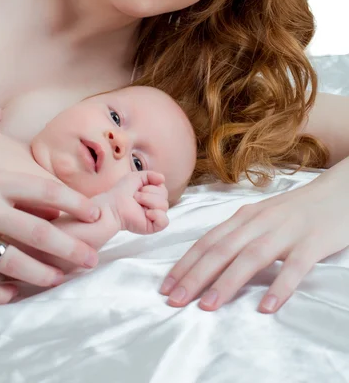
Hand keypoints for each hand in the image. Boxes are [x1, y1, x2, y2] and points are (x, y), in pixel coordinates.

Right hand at [0, 158, 100, 303]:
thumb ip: (17, 186)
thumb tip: (53, 207)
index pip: (46, 190)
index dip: (75, 203)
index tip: (95, 213)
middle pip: (38, 231)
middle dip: (70, 247)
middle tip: (91, 259)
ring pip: (13, 262)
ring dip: (42, 274)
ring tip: (59, 278)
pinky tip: (13, 293)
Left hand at [111, 171, 168, 234]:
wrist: (113, 205)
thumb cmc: (122, 192)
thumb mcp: (136, 177)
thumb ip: (150, 175)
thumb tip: (163, 178)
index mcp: (152, 196)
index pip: (163, 190)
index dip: (152, 187)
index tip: (140, 188)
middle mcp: (154, 206)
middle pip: (165, 197)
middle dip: (149, 193)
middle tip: (135, 196)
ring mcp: (154, 217)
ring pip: (164, 206)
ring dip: (149, 201)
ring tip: (137, 203)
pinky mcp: (152, 227)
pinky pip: (165, 221)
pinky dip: (157, 215)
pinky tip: (147, 213)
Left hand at [160, 159, 348, 312]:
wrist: (338, 192)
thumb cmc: (296, 209)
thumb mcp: (262, 216)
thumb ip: (239, 234)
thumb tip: (208, 258)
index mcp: (245, 216)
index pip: (209, 240)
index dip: (186, 263)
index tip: (166, 286)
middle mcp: (260, 221)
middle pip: (222, 249)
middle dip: (195, 275)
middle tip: (175, 300)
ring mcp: (286, 231)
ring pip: (251, 257)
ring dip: (227, 282)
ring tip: (207, 305)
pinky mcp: (312, 243)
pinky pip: (295, 267)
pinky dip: (280, 286)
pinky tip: (267, 306)